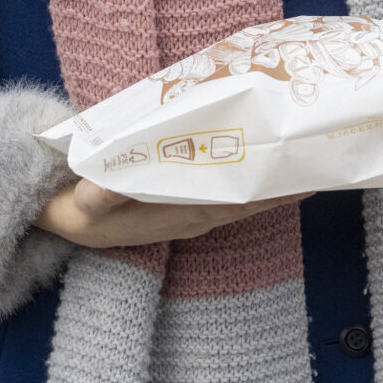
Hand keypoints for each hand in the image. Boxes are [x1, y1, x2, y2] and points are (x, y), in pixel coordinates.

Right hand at [37, 179, 311, 249]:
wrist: (64, 222)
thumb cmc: (78, 210)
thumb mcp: (80, 204)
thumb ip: (97, 195)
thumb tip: (108, 187)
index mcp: (175, 214)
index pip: (231, 203)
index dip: (266, 193)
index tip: (298, 178)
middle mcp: (191, 217)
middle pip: (248, 202)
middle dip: (282, 185)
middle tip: (318, 160)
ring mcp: (190, 213)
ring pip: (242, 200)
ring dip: (273, 185)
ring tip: (305, 163)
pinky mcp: (184, 206)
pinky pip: (227, 196)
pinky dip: (251, 184)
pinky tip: (265, 169)